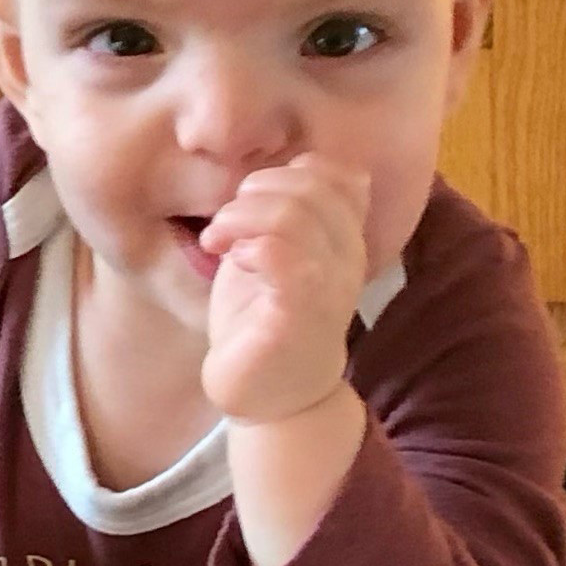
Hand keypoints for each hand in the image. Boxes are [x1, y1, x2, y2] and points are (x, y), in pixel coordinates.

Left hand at [198, 157, 372, 425]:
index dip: (289, 171)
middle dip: (256, 190)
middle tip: (226, 223)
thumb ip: (291, 212)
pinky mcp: (297, 318)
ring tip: (218, 240)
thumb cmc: (263, 324)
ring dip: (241, 217)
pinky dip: (247, 247)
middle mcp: (347, 261)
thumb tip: (300, 164)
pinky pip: (281, 257)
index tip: (250, 201)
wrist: (269, 401)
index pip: (338, 175)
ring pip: (295, 215)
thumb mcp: (278, 254)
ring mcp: (327, 290)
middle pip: (314, 186)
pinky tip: (230, 261)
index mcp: (345, 241)